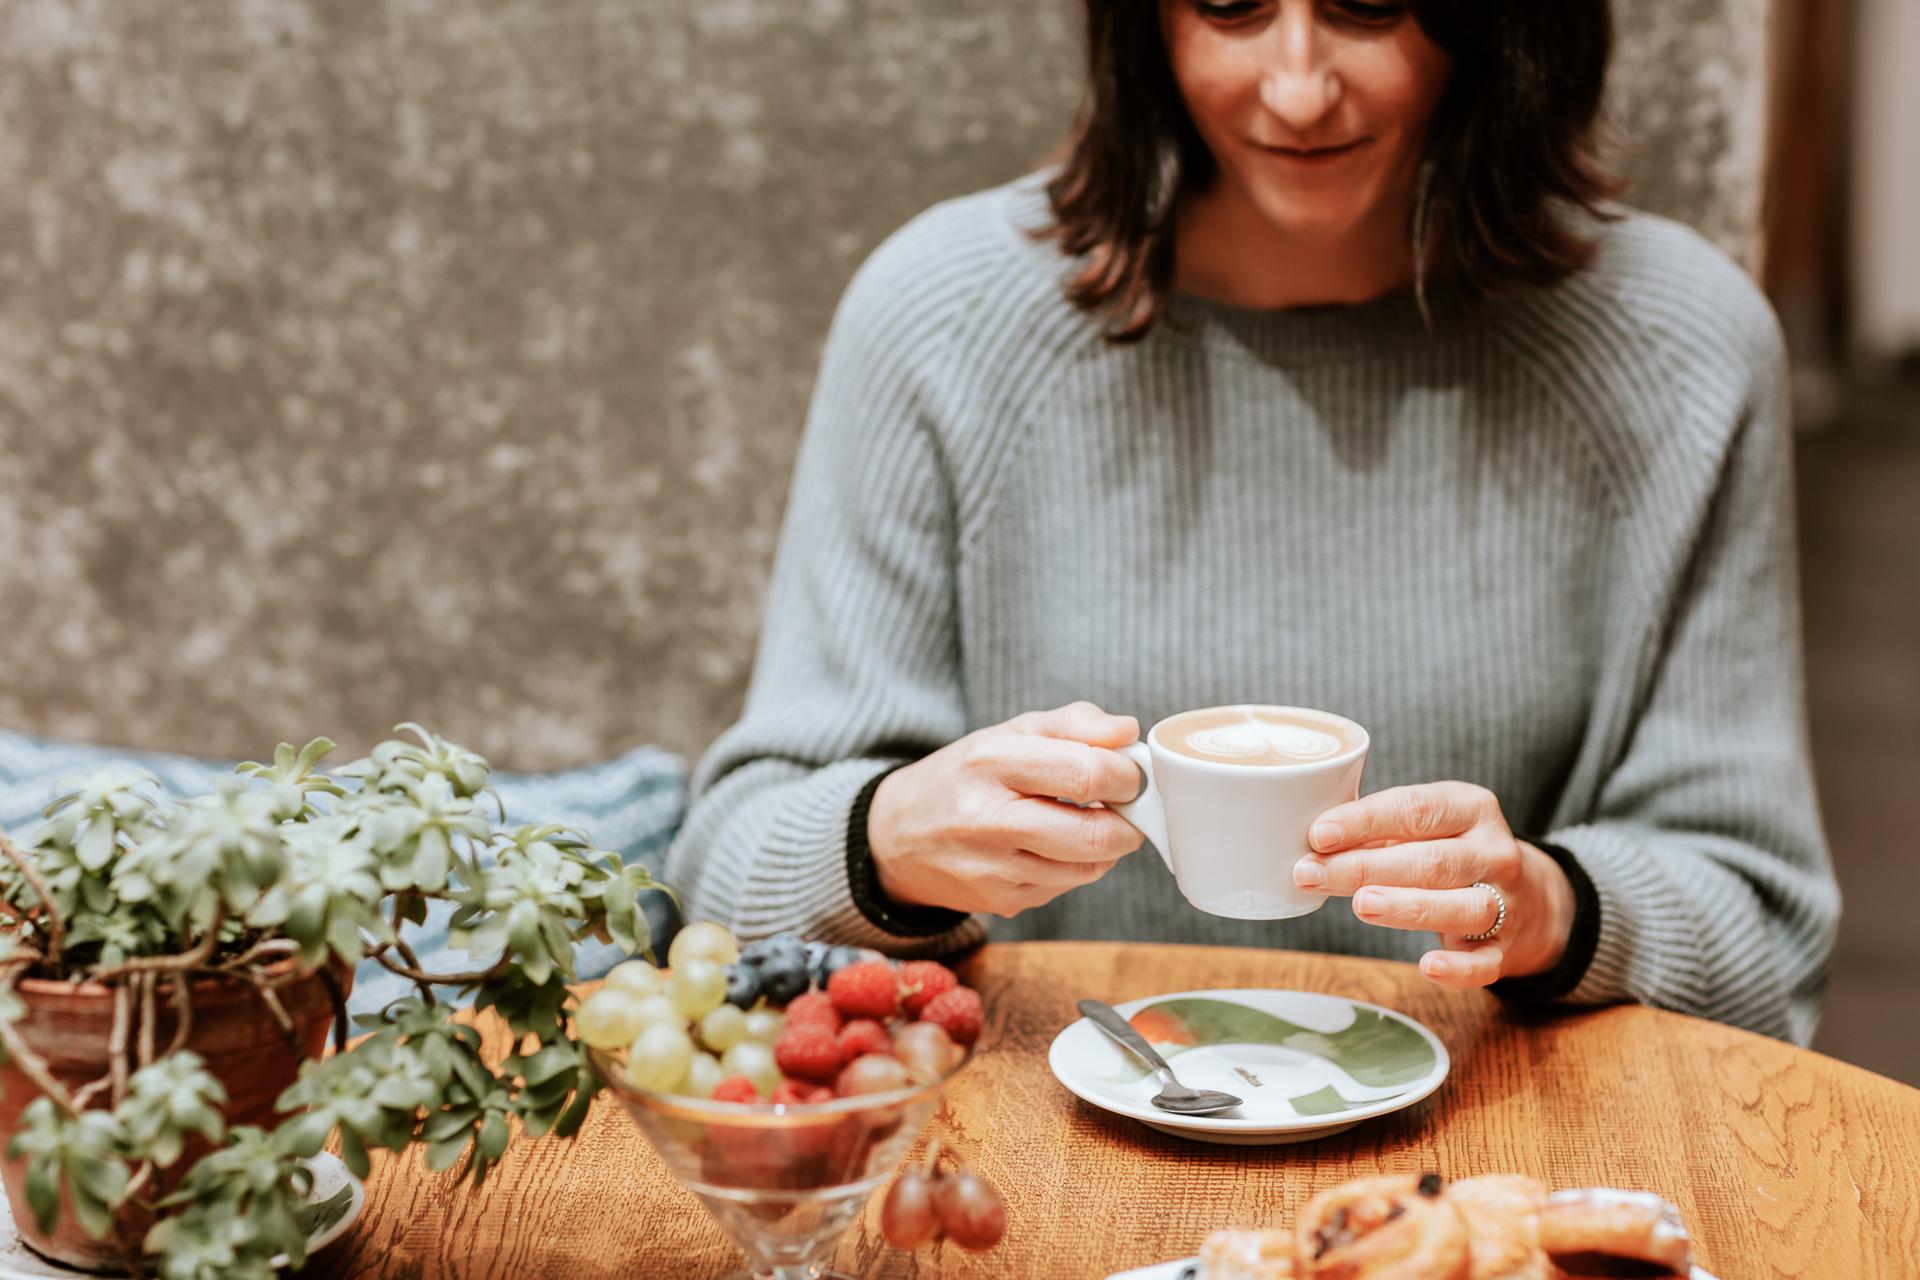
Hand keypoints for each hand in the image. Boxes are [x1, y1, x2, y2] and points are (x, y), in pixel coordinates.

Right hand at [867, 702, 1145, 917]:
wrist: (898, 835)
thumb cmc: (965, 776)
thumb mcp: (1011, 732)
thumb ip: (1074, 724)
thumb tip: (1128, 731)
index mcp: (991, 762)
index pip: (1086, 772)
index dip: (1127, 775)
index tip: (1130, 773)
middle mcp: (986, 819)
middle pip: (1095, 833)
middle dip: (1129, 821)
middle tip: (1126, 806)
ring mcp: (992, 868)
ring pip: (1088, 867)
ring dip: (1107, 846)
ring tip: (1090, 822)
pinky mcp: (1000, 901)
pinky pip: (1066, 887)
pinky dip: (1077, 866)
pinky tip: (1057, 846)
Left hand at [1292, 782, 1575, 989]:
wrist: (1530, 898)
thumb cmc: (1452, 853)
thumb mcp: (1426, 827)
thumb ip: (1377, 830)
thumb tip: (1312, 844)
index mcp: (1471, 809)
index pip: (1415, 809)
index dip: (1365, 820)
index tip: (1319, 834)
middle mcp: (1494, 852)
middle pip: (1431, 860)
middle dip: (1367, 867)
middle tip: (1312, 874)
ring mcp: (1506, 902)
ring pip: (1461, 906)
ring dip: (1409, 907)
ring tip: (1362, 906)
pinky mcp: (1505, 949)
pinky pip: (1484, 962)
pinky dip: (1459, 969)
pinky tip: (1428, 966)